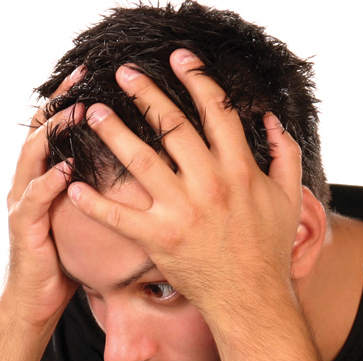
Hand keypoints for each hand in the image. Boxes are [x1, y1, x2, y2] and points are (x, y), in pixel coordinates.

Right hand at [3, 66, 84, 326]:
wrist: (36, 302)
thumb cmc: (64, 261)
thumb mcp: (84, 219)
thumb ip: (95, 191)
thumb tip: (135, 170)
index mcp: (41, 177)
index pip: (53, 127)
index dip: (69, 99)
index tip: (93, 74)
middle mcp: (27, 182)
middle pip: (39, 130)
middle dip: (61, 101)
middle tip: (84, 77)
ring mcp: (21, 203)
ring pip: (32, 156)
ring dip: (55, 133)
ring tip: (77, 112)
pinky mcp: (23, 227)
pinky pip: (34, 198)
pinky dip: (49, 182)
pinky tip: (66, 169)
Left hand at [66, 49, 303, 323]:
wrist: (252, 299)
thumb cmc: (268, 250)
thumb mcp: (288, 198)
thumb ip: (286, 154)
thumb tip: (272, 120)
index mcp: (240, 169)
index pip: (216, 111)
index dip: (196, 79)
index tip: (178, 59)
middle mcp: (209, 184)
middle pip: (172, 125)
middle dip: (144, 94)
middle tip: (122, 74)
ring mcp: (181, 211)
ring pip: (139, 160)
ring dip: (113, 132)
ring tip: (92, 112)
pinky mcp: (159, 239)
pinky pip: (119, 216)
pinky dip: (94, 201)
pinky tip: (74, 184)